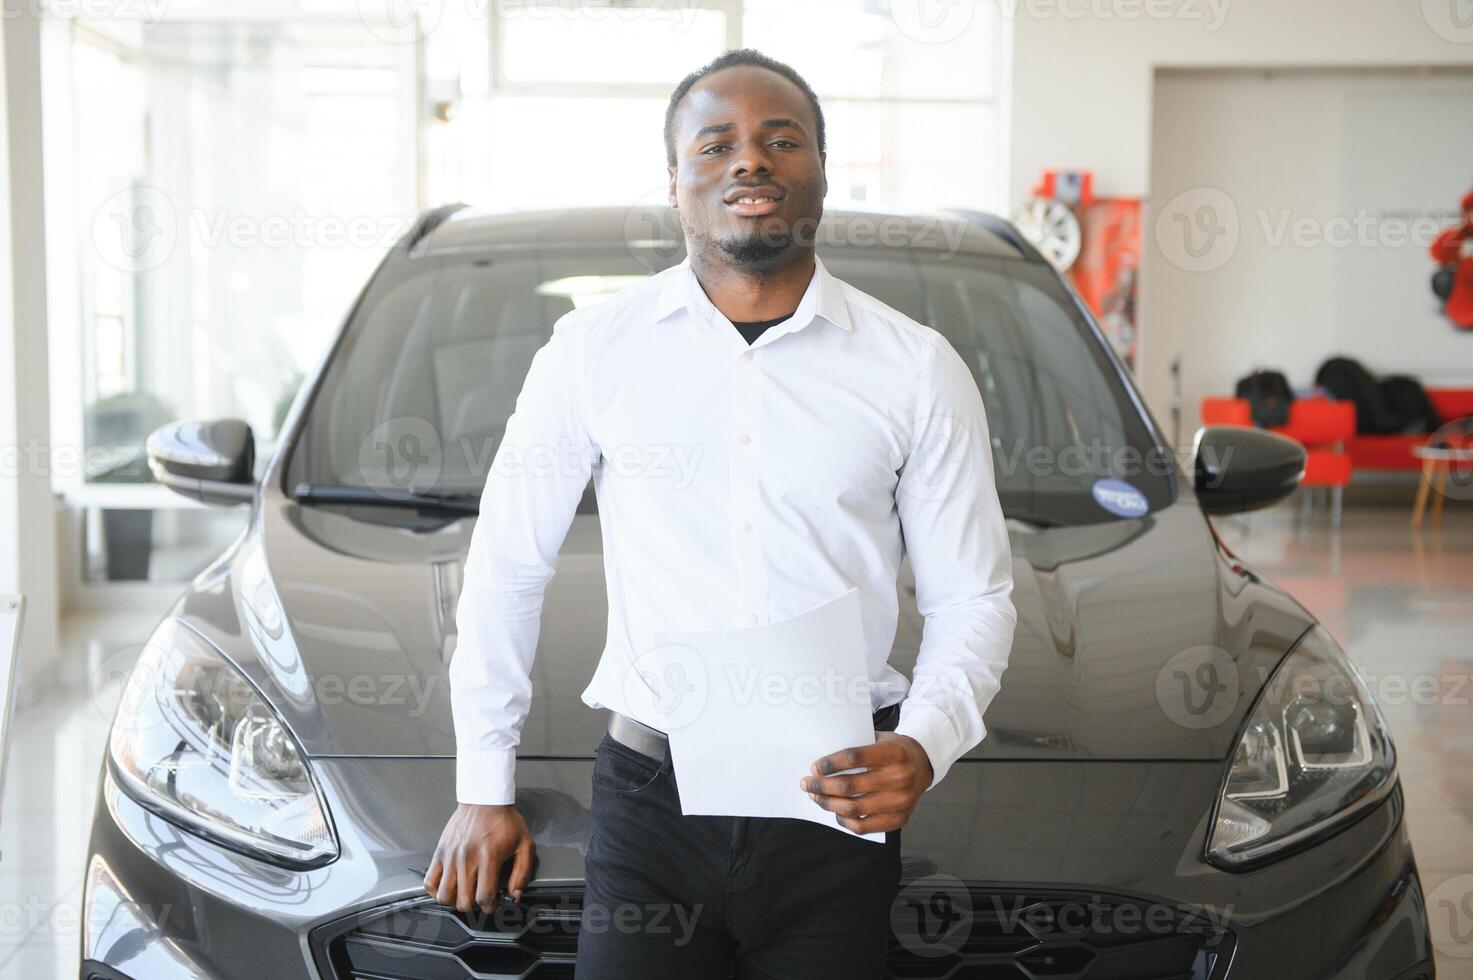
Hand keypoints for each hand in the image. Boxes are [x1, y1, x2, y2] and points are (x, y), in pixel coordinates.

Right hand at [423, 803, 535, 914]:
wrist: (484, 799)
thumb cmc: (504, 820)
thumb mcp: (524, 844)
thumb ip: (522, 872)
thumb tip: (515, 894)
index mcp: (488, 857)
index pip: (485, 897)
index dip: (492, 907)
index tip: (496, 904)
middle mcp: (467, 859)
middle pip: (464, 901)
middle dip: (475, 907)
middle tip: (481, 899)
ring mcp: (450, 857)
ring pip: (445, 896)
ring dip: (456, 901)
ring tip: (465, 894)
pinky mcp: (440, 852)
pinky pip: (429, 882)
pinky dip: (436, 891)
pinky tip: (449, 887)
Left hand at [800, 733, 933, 833]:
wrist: (923, 765)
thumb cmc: (894, 750)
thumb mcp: (880, 738)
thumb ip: (856, 747)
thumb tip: (822, 763)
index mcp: (893, 753)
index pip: (853, 758)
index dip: (829, 764)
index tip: (814, 767)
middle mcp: (899, 778)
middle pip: (849, 786)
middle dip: (822, 786)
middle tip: (807, 783)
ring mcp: (900, 802)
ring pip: (853, 808)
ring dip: (828, 803)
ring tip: (816, 797)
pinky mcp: (898, 819)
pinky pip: (864, 826)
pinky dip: (845, 820)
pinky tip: (835, 811)